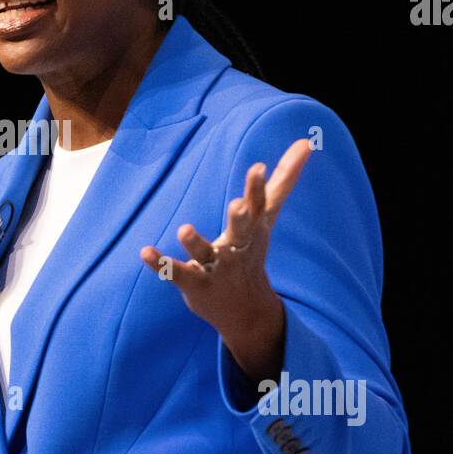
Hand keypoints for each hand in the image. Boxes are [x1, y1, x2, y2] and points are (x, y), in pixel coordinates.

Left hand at [140, 138, 312, 382]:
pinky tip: (145, 252)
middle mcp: (237, 247)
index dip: (257, 188)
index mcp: (253, 229)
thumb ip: (283, 180)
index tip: (257, 168)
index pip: (258, 205)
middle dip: (241, 218)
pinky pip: (176, 273)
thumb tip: (307, 141)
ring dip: (195, 243)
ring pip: (205, 254)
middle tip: (237, 205)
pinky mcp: (194, 284)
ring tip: (184, 229)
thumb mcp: (267, 217)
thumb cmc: (252, 251)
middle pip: (240, 230)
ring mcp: (215, 268)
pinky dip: (160, 264)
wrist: (246, 311)